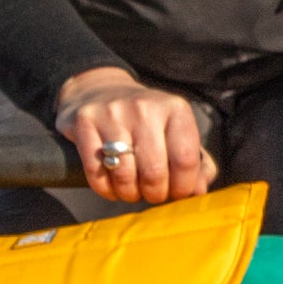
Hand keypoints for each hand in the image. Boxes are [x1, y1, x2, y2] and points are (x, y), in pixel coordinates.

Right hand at [54, 68, 214, 204]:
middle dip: (155, 194)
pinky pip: (96, 173)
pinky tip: (111, 186)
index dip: (183, 186)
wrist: (98, 89)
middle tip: (153, 194)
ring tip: (132, 190)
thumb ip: (197, 162)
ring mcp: (112, 113)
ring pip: (125, 176)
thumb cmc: (146, 120)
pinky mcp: (84, 122)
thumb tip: (198, 193)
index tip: (177, 192)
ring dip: (130, 194)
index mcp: (175, 108)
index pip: (186, 159)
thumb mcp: (176, 131)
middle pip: (155, 172)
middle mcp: (144, 107)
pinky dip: (105, 189)